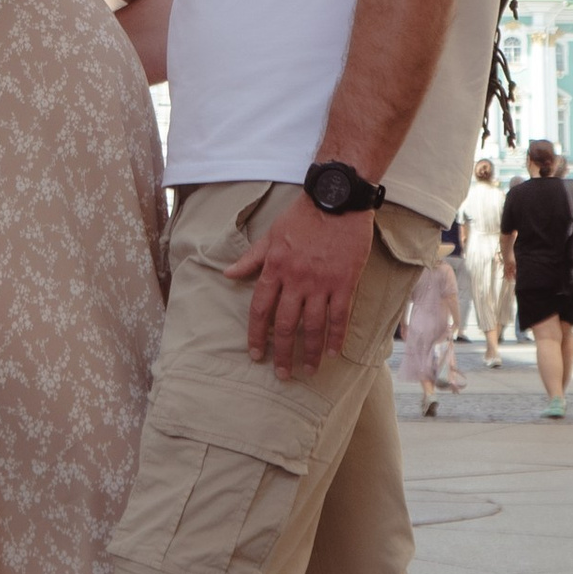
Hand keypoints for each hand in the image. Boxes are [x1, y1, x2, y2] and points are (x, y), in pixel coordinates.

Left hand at [230, 195, 371, 378]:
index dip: (257, 335)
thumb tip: (227, 274)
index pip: (260, 309)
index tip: (256, 355)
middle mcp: (295, 280)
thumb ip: (251, 259)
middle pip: (285, 325)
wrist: (337, 199)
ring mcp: (321, 283)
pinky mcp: (345, 282)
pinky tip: (332, 353)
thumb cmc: (302, 216)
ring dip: (309, 352)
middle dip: (282, 353)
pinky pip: (339, 316)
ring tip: (308, 370)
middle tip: (282, 374)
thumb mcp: (271, 235)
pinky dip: (335, 337)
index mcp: (274, 268)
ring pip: (312, 326)